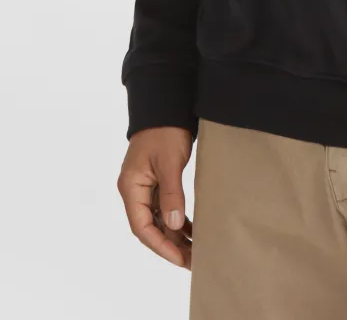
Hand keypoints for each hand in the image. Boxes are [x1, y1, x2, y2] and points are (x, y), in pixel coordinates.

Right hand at [117, 127, 193, 269]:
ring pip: (158, 220)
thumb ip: (171, 194)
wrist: (166, 106)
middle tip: (192, 261)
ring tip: (195, 251)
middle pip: (149, 227)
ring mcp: (144, 187)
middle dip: (169, 246)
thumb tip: (172, 226)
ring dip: (174, 235)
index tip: (179, 258)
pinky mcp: (156, 182)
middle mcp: (134, 190)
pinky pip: (165, 208)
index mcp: (131, 187)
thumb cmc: (164, 131)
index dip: (160, 245)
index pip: (141, 226)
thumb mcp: (169, 162)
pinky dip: (177, 220)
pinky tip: (192, 231)